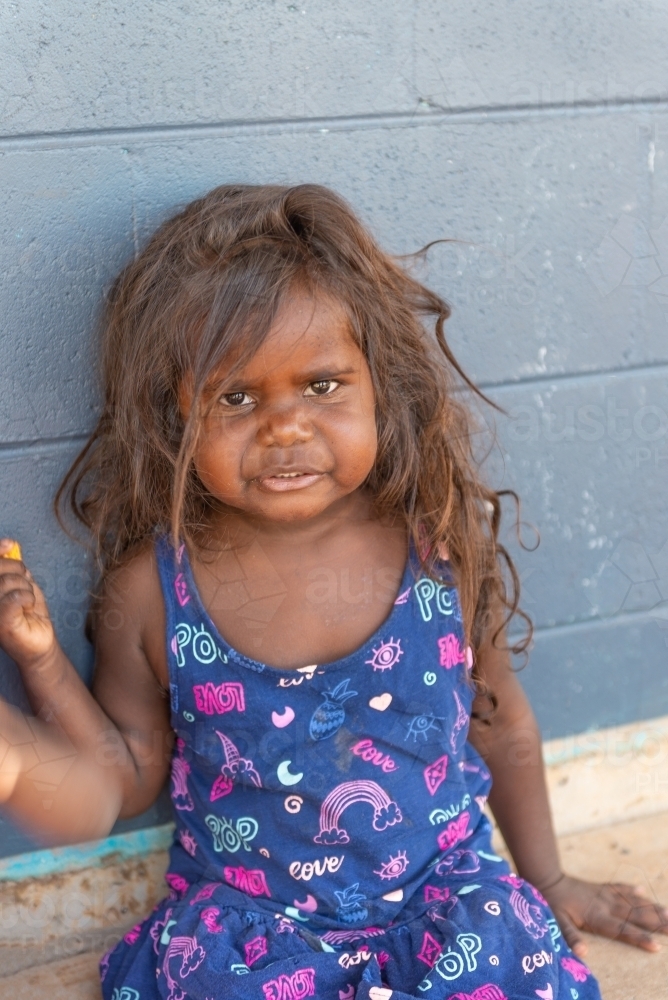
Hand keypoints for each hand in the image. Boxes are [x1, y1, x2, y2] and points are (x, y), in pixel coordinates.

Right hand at [0, 539, 55, 664]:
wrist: (39, 641)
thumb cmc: (27, 611)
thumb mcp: (19, 582)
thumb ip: (10, 564)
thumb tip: (9, 544)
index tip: (10, 544)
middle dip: (17, 570)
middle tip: (24, 586)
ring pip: (9, 581)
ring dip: (25, 588)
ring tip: (25, 602)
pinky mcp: (1, 622)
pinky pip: (17, 596)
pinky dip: (28, 598)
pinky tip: (28, 608)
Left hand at [542, 873, 667, 954]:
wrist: (547, 878)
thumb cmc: (552, 904)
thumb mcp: (557, 923)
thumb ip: (570, 936)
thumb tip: (583, 952)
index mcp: (597, 917)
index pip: (622, 930)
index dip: (639, 938)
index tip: (657, 946)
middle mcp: (605, 905)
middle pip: (634, 915)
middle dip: (656, 923)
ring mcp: (604, 895)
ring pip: (631, 902)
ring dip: (650, 907)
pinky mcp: (600, 887)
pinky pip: (618, 888)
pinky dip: (630, 889)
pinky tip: (641, 890)